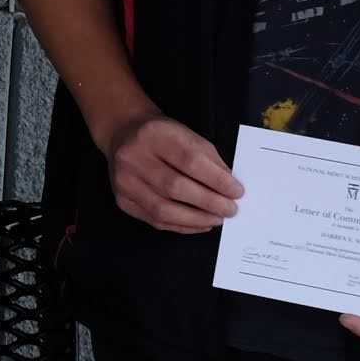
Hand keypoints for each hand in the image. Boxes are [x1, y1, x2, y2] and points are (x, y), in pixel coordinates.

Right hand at [103, 110, 241, 233]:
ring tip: (217, 219)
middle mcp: (133, 157)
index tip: (237, 192)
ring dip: (196, 219)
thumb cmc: (164, 137)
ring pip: (162, 209)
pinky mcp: (122, 200)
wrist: (124, 134)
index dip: (216, 180)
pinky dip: (182, 226)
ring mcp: (124, 181)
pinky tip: (199, 224)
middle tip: (230, 210)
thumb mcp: (189, 136)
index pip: (189, 161)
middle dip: (209, 202)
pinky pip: (155, 220)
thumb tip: (230, 191)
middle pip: (174, 187)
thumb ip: (210, 161)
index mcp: (154, 135)